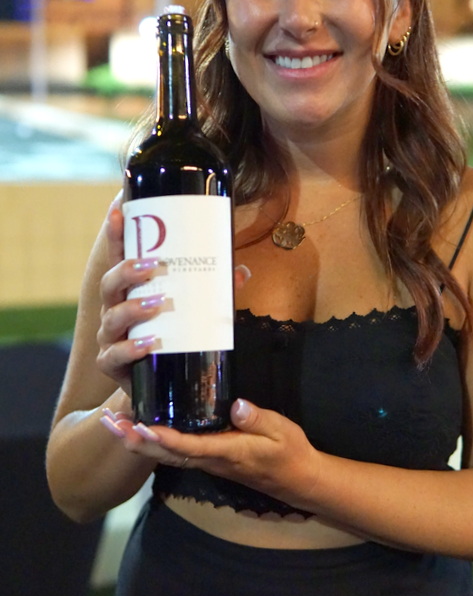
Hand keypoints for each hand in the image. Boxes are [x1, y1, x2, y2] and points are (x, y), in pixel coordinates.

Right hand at [96, 201, 250, 394]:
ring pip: (112, 317)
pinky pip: (115, 356)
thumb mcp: (192, 310)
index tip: (118, 210)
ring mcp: (111, 337)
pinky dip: (130, 349)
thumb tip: (240, 271)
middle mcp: (115, 309)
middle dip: (127, 271)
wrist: (160, 384)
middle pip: (110, 283)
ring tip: (157, 303)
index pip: (119, 256)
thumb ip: (214, 291)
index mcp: (129, 289)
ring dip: (133, 308)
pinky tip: (149, 344)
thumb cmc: (172, 336)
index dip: (116, 234)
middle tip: (152, 266)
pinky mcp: (114, 365)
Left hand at [99, 399, 321, 510]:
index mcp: (228, 452)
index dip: (165, 439)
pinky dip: (153, 443)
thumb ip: (258, 419)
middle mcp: (211, 460)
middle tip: (110, 424)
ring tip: (113, 425)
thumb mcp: (282, 431)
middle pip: (167, 454)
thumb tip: (237, 406)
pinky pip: (176, 453)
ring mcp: (208, 462)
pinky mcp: (209, 459)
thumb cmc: (290, 453)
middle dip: (136, 441)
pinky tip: (141, 431)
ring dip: (138, 442)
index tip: (142, 428)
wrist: (298, 480)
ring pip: (166, 455)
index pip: (190, 447)